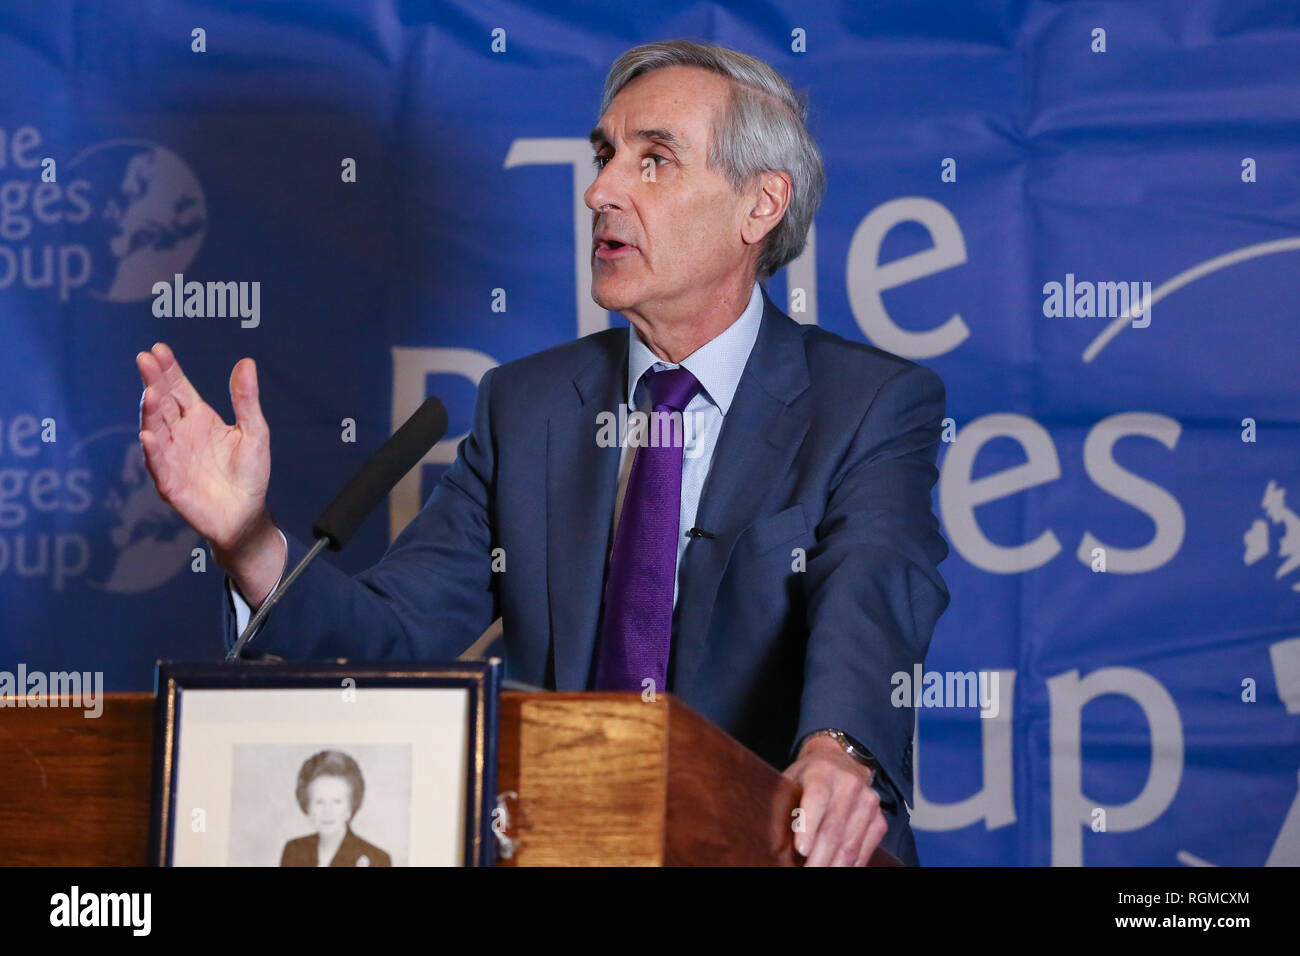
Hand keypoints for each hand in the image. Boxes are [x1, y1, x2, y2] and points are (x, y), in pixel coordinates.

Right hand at [136, 342, 282, 602]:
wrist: (246, 513)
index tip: (158, 349)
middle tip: (145, 359)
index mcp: (199, 418)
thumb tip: (246, 362)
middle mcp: (180, 433)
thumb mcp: (255, 431)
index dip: (168, 369)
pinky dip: (153, 451)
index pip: (178, 388)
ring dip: (150, 412)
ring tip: (150, 392)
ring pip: (156, 429)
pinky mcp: (170, 482)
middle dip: (153, 381)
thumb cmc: (250, 472)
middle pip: (162, 403)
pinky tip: (148, 436)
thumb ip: (246, 399)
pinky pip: (159, 465)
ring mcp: (172, 456)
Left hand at [784, 733, 887, 866]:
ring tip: (817, 873)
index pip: (817, 799)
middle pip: (834, 830)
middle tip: (805, 873)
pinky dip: (849, 866)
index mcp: (822, 772)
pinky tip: (835, 868)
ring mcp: (868, 803)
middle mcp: (849, 785)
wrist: (842, 762)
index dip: (808, 827)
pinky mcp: (879, 820)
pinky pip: (864, 851)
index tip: (801, 849)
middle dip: (818, 859)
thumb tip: (775, 845)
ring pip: (850, 846)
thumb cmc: (807, 778)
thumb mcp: (790, 782)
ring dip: (833, 866)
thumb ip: (782, 809)